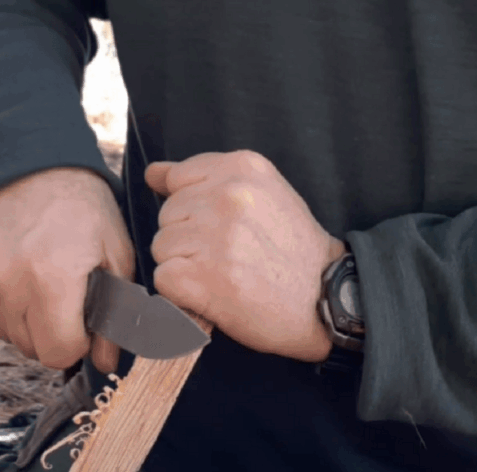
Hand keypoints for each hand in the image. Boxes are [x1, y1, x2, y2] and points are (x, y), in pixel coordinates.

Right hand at [0, 167, 134, 372]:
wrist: (24, 158)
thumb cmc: (78, 204)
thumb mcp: (113, 251)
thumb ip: (116, 313)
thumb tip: (108, 362)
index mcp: (52, 279)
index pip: (59, 353)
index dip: (77, 343)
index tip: (83, 321)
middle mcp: (7, 283)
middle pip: (30, 348)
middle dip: (52, 332)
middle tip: (65, 296)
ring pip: (5, 332)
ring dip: (25, 318)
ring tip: (39, 277)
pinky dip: (1, 299)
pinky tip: (15, 267)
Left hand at [145, 150, 345, 361]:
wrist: (324, 299)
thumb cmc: (292, 249)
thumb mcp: (262, 194)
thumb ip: (205, 178)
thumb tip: (153, 173)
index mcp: (243, 167)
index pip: (178, 179)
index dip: (194, 209)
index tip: (224, 228)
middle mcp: (228, 195)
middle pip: (168, 215)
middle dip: (189, 239)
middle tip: (230, 256)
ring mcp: (214, 236)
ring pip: (162, 247)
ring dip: (185, 266)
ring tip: (225, 275)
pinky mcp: (201, 277)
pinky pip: (163, 278)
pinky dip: (182, 293)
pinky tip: (215, 293)